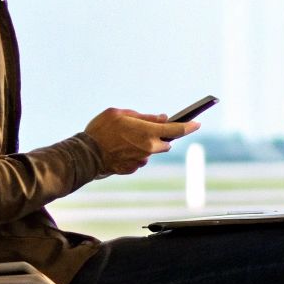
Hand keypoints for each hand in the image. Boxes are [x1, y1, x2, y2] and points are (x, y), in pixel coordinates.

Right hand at [83, 108, 198, 175]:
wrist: (85, 154)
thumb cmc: (100, 130)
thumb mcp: (120, 114)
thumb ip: (143, 116)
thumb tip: (162, 118)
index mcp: (147, 133)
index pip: (175, 129)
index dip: (188, 126)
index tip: (197, 123)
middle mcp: (148, 149)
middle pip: (165, 142)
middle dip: (160, 136)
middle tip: (145, 129)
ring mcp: (141, 160)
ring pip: (151, 151)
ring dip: (145, 144)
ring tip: (125, 138)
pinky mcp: (132, 168)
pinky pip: (139, 159)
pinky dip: (134, 153)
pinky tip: (119, 148)